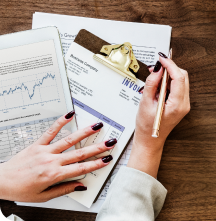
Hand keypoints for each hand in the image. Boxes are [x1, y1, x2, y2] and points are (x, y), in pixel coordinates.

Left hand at [0, 113, 115, 201]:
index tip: (106, 160)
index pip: (80, 169)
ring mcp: (45, 151)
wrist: (1, 182)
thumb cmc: (21, 190)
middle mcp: (51, 161)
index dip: (95, 164)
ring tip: (97, 126)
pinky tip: (70, 115)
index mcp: (54, 175)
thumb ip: (63, 189)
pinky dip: (61, 122)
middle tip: (110, 142)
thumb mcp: (43, 196)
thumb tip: (80, 186)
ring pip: (69, 140)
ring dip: (85, 133)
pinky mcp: (37, 144)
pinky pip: (50, 131)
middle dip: (97, 147)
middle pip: (79, 153)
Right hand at [127, 54, 189, 177]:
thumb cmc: (146, 126)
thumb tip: (158, 69)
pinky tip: (159, 85)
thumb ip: (152, 84)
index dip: (170, 65)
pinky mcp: (181, 103)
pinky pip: (179, 86)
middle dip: (170, 68)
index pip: (179, 77)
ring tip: (155, 78)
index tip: (162, 58)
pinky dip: (170, 81)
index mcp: (177, 105)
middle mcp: (184, 104)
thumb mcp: (145, 103)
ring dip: (170, 75)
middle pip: (183, 77)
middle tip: (157, 67)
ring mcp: (184, 104)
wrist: (150, 141)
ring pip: (182, 80)